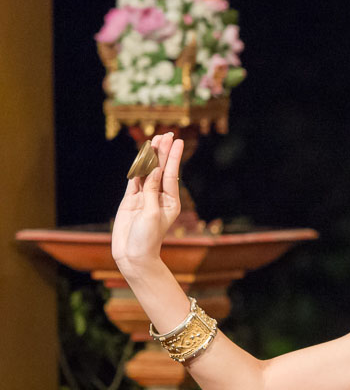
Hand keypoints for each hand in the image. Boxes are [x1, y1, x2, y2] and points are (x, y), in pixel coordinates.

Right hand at [111, 133, 183, 271]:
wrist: (133, 255)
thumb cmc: (147, 238)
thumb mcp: (152, 213)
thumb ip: (153, 190)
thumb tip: (156, 169)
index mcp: (171, 201)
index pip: (172, 174)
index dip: (173, 156)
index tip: (177, 141)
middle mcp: (159, 197)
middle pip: (161, 170)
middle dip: (163, 152)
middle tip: (166, 134)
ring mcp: (145, 197)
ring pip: (147, 172)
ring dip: (150, 157)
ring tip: (154, 140)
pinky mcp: (131, 200)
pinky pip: (134, 180)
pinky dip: (137, 168)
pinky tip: (141, 156)